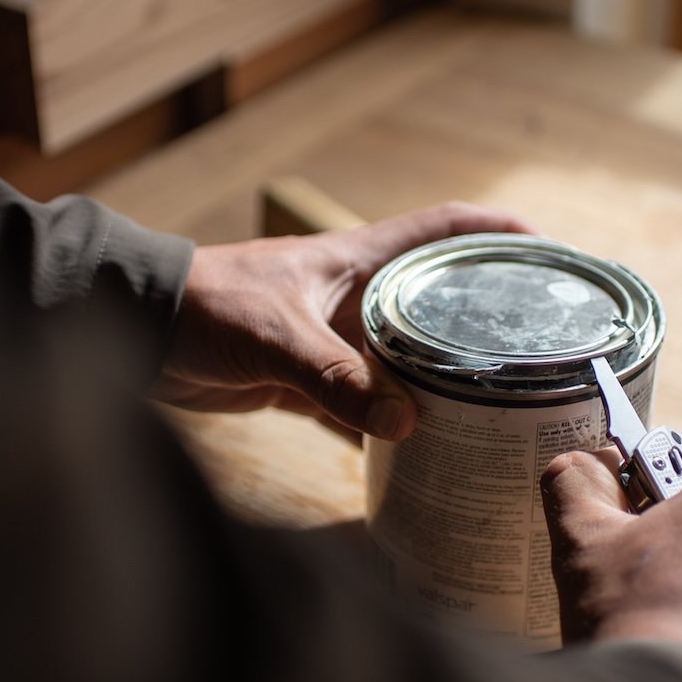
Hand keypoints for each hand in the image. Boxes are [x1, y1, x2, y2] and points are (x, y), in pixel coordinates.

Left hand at [154, 203, 534, 440]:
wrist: (133, 331)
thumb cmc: (204, 308)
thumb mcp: (276, 338)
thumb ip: (335, 381)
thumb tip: (405, 427)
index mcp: (354, 261)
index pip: (441, 230)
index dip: (495, 232)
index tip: (548, 249)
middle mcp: (350, 297)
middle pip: (433, 301)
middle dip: (482, 318)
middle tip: (537, 349)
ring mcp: (329, 341)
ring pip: (401, 359)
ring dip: (437, 380)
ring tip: (493, 407)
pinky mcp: (302, 382)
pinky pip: (361, 404)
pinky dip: (386, 426)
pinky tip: (418, 452)